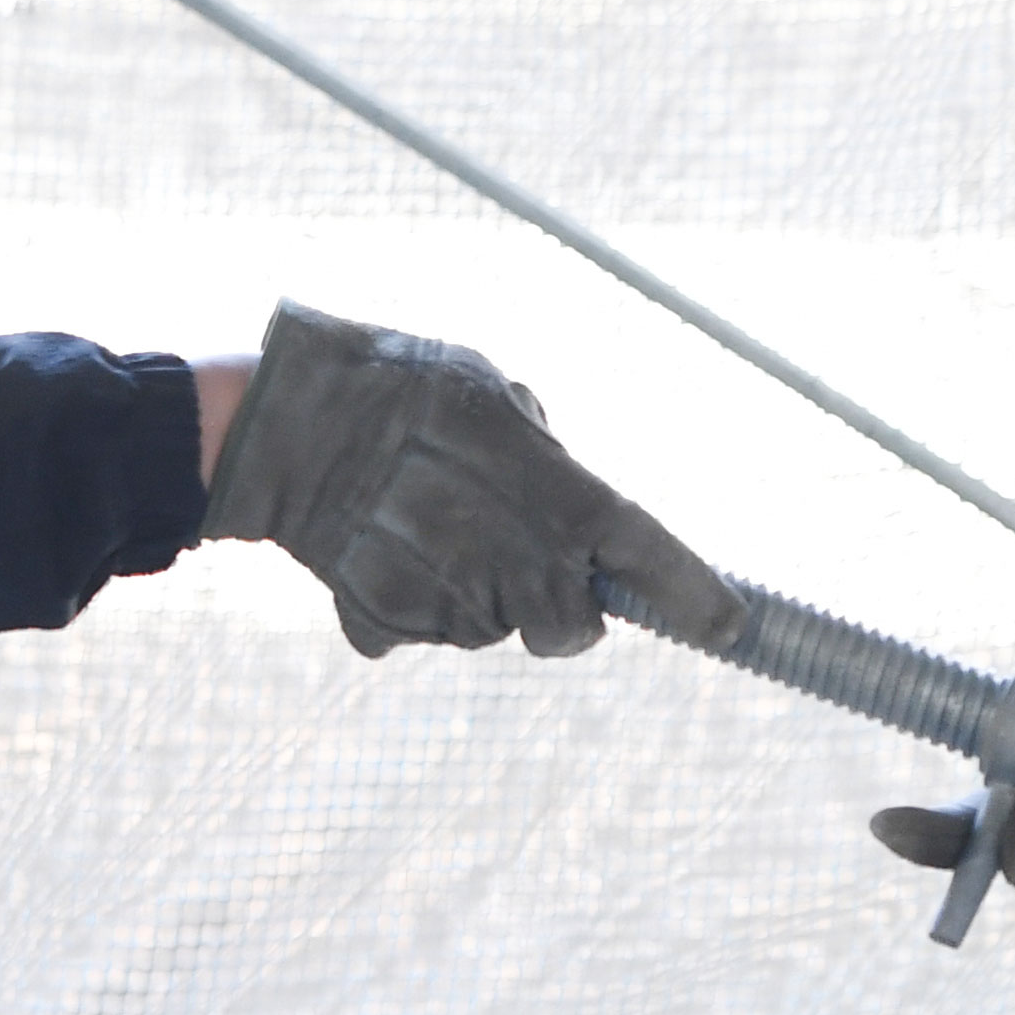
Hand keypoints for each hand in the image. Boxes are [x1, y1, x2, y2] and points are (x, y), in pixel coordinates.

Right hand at [198, 303, 741, 658]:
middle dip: (558, 605)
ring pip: (491, 627)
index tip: (733, 626)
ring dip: (475, 589)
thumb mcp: (492, 391)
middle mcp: (511, 562)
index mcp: (555, 495)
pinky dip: (408, 596)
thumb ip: (545, 454)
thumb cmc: (400, 385)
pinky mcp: (387, 624)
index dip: (696, 595)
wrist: (281, 422)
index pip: (647, 554)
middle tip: (517, 553)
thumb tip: (566, 495)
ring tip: (423, 521)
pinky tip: (380, 540)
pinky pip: (422, 627)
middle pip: (568, 629)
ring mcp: (447, 602)